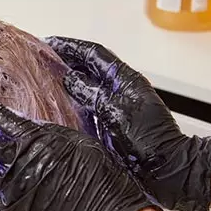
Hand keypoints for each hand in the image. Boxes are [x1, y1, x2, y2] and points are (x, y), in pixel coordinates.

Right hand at [46, 36, 210, 210]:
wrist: (167, 168)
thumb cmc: (150, 141)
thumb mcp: (115, 112)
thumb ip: (92, 93)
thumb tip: (70, 79)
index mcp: (125, 79)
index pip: (94, 54)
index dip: (71, 47)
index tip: (51, 43)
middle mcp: (122, 88)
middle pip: (91, 66)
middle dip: (67, 59)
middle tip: (44, 57)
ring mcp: (118, 104)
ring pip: (89, 84)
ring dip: (69, 78)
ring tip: (48, 76)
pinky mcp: (114, 121)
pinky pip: (90, 103)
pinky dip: (74, 99)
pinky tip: (61, 103)